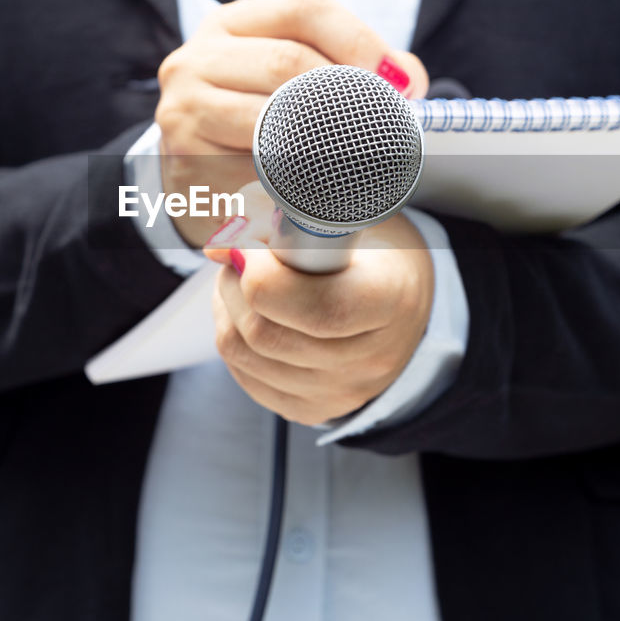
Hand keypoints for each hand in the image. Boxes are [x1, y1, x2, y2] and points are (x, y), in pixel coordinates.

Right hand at [154, 0, 427, 246]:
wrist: (196, 176)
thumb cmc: (255, 119)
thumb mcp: (288, 77)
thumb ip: (349, 65)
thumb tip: (407, 80)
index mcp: (229, 25)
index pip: (303, 7)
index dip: (359, 40)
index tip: (398, 81)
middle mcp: (197, 59)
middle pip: (288, 60)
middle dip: (350, 93)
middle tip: (390, 123)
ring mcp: (185, 109)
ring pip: (274, 118)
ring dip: (329, 140)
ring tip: (362, 154)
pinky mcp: (187, 161)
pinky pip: (257, 169)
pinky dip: (296, 179)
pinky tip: (315, 185)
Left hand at [202, 183, 434, 425]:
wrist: (399, 298)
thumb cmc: (369, 245)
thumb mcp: (341, 212)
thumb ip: (281, 213)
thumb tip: (219, 244)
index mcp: (392, 300)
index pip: (316, 308)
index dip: (264, 272)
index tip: (250, 240)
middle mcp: (372, 359)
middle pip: (266, 332)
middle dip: (235, 283)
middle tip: (239, 251)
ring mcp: (341, 392)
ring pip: (242, 351)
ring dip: (226, 304)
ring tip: (241, 274)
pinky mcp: (312, 408)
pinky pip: (242, 373)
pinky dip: (231, 333)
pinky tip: (247, 307)